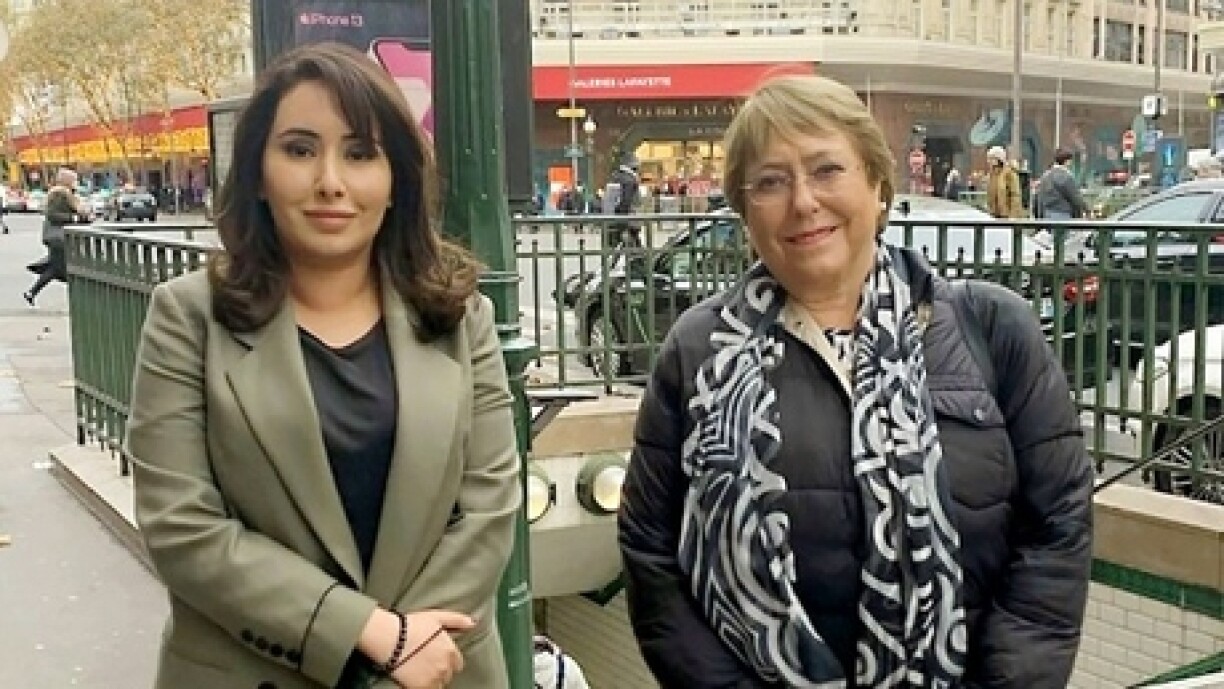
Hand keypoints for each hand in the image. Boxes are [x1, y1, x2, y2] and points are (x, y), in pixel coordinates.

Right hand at [358, 608, 473, 688]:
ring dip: (433, 680)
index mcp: (451, 651)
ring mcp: (434, 678)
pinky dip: (424, 686)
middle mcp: (445, 667)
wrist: (391, 638)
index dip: (448, 660)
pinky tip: (415, 678)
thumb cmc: (412, 625)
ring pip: (439, 684)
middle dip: (440, 670)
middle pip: (448, 675)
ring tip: (421, 671)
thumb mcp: (437, 617)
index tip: (437, 657)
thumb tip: (473, 623)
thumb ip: (457, 621)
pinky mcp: (421, 687)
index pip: (457, 663)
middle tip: (427, 663)